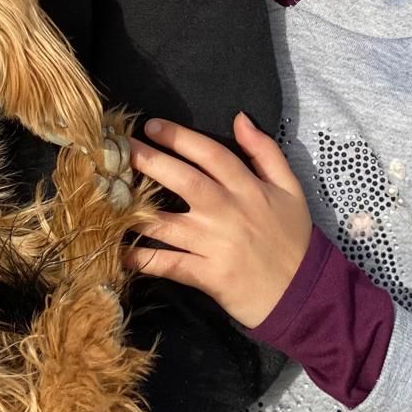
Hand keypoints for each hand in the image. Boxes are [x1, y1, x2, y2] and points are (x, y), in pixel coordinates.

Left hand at [125, 113, 312, 329]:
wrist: (304, 294)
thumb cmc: (293, 238)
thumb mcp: (290, 188)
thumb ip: (265, 150)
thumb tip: (240, 117)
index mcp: (247, 187)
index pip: (209, 153)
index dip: (179, 136)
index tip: (151, 125)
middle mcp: (227, 211)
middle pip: (183, 179)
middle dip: (149, 161)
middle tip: (122, 149)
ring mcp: (214, 243)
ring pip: (167, 222)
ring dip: (134, 209)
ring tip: (107, 195)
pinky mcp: (207, 274)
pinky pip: (168, 263)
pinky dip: (143, 258)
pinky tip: (119, 250)